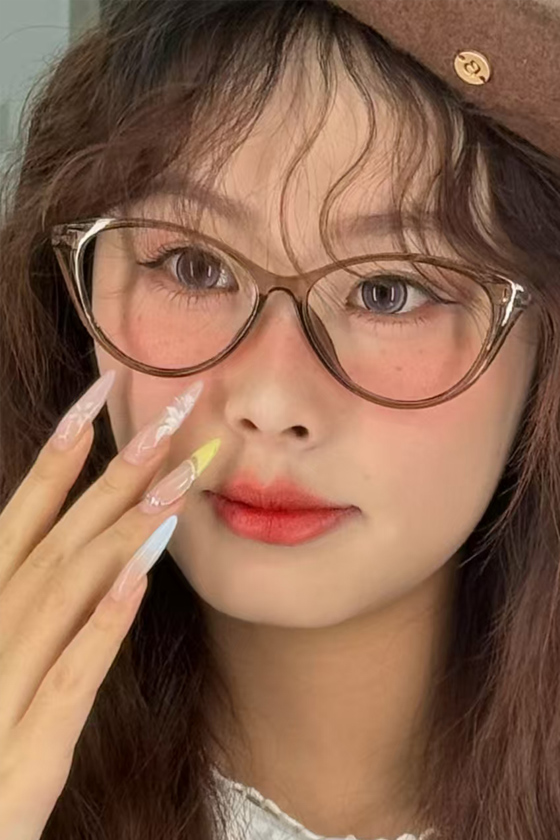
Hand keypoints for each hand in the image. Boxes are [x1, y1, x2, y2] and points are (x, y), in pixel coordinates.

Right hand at [0, 372, 217, 839]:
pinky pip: (68, 679)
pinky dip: (102, 625)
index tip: (102, 395)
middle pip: (57, 540)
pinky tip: (140, 578)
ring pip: (65, 592)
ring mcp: (2, 691)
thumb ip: (35, 604)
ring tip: (177, 481)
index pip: (23, 518)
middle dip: (114, 473)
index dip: (61, 456)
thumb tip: (92, 546)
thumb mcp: (2, 658)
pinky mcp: (26, 754)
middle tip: (170, 416)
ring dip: (122, 531)